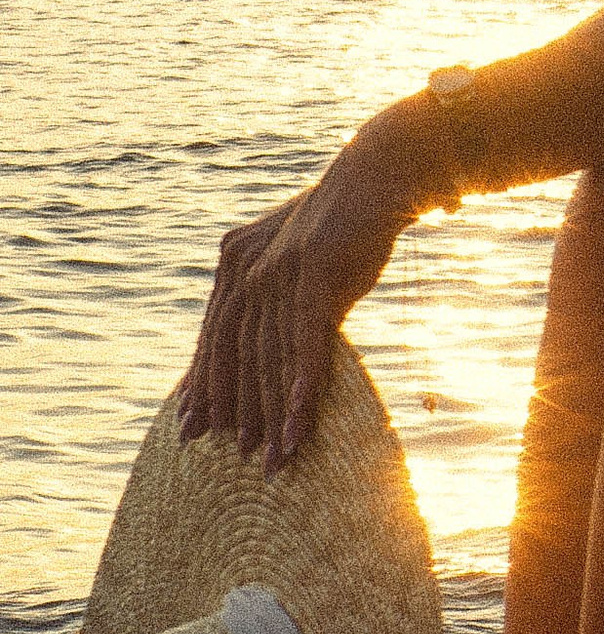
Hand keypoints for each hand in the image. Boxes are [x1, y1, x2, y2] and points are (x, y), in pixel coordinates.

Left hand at [178, 115, 420, 468]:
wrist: (381, 176)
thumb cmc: (344, 226)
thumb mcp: (297, 262)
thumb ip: (272, 297)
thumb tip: (259, 345)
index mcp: (234, 260)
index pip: (213, 335)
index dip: (203, 384)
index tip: (192, 428)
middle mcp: (247, 265)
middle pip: (235, 351)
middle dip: (235, 408)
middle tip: (238, 456)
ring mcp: (278, 268)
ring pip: (269, 354)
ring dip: (273, 410)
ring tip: (278, 454)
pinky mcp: (314, 271)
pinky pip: (305, 339)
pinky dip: (302, 384)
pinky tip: (302, 419)